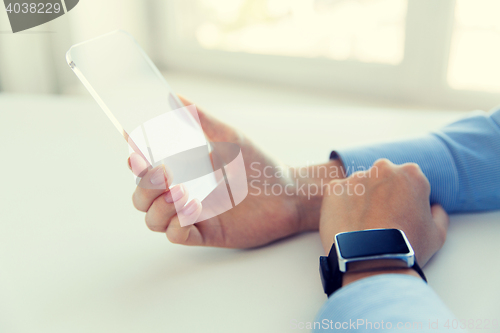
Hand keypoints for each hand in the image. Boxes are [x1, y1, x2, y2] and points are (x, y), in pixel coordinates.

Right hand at [128, 96, 343, 247]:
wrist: (287, 193)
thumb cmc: (259, 164)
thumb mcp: (229, 138)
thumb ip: (202, 120)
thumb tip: (176, 97)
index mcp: (184, 170)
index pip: (146, 169)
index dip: (135, 162)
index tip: (135, 149)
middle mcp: (182, 193)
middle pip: (141, 198)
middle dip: (145, 187)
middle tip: (165, 173)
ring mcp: (192, 214)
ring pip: (152, 220)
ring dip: (160, 207)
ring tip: (183, 193)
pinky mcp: (205, 233)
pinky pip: (176, 236)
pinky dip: (177, 226)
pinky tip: (194, 209)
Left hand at [319, 159, 448, 282]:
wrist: (371, 262)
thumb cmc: (407, 248)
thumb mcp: (437, 234)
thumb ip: (437, 214)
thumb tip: (433, 207)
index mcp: (411, 174)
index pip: (407, 181)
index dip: (404, 199)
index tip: (399, 215)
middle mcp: (382, 169)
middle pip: (382, 178)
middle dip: (381, 194)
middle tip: (380, 220)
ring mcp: (356, 177)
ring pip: (359, 186)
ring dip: (360, 200)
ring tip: (361, 226)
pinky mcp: (333, 189)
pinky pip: (338, 195)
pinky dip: (340, 207)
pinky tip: (347, 225)